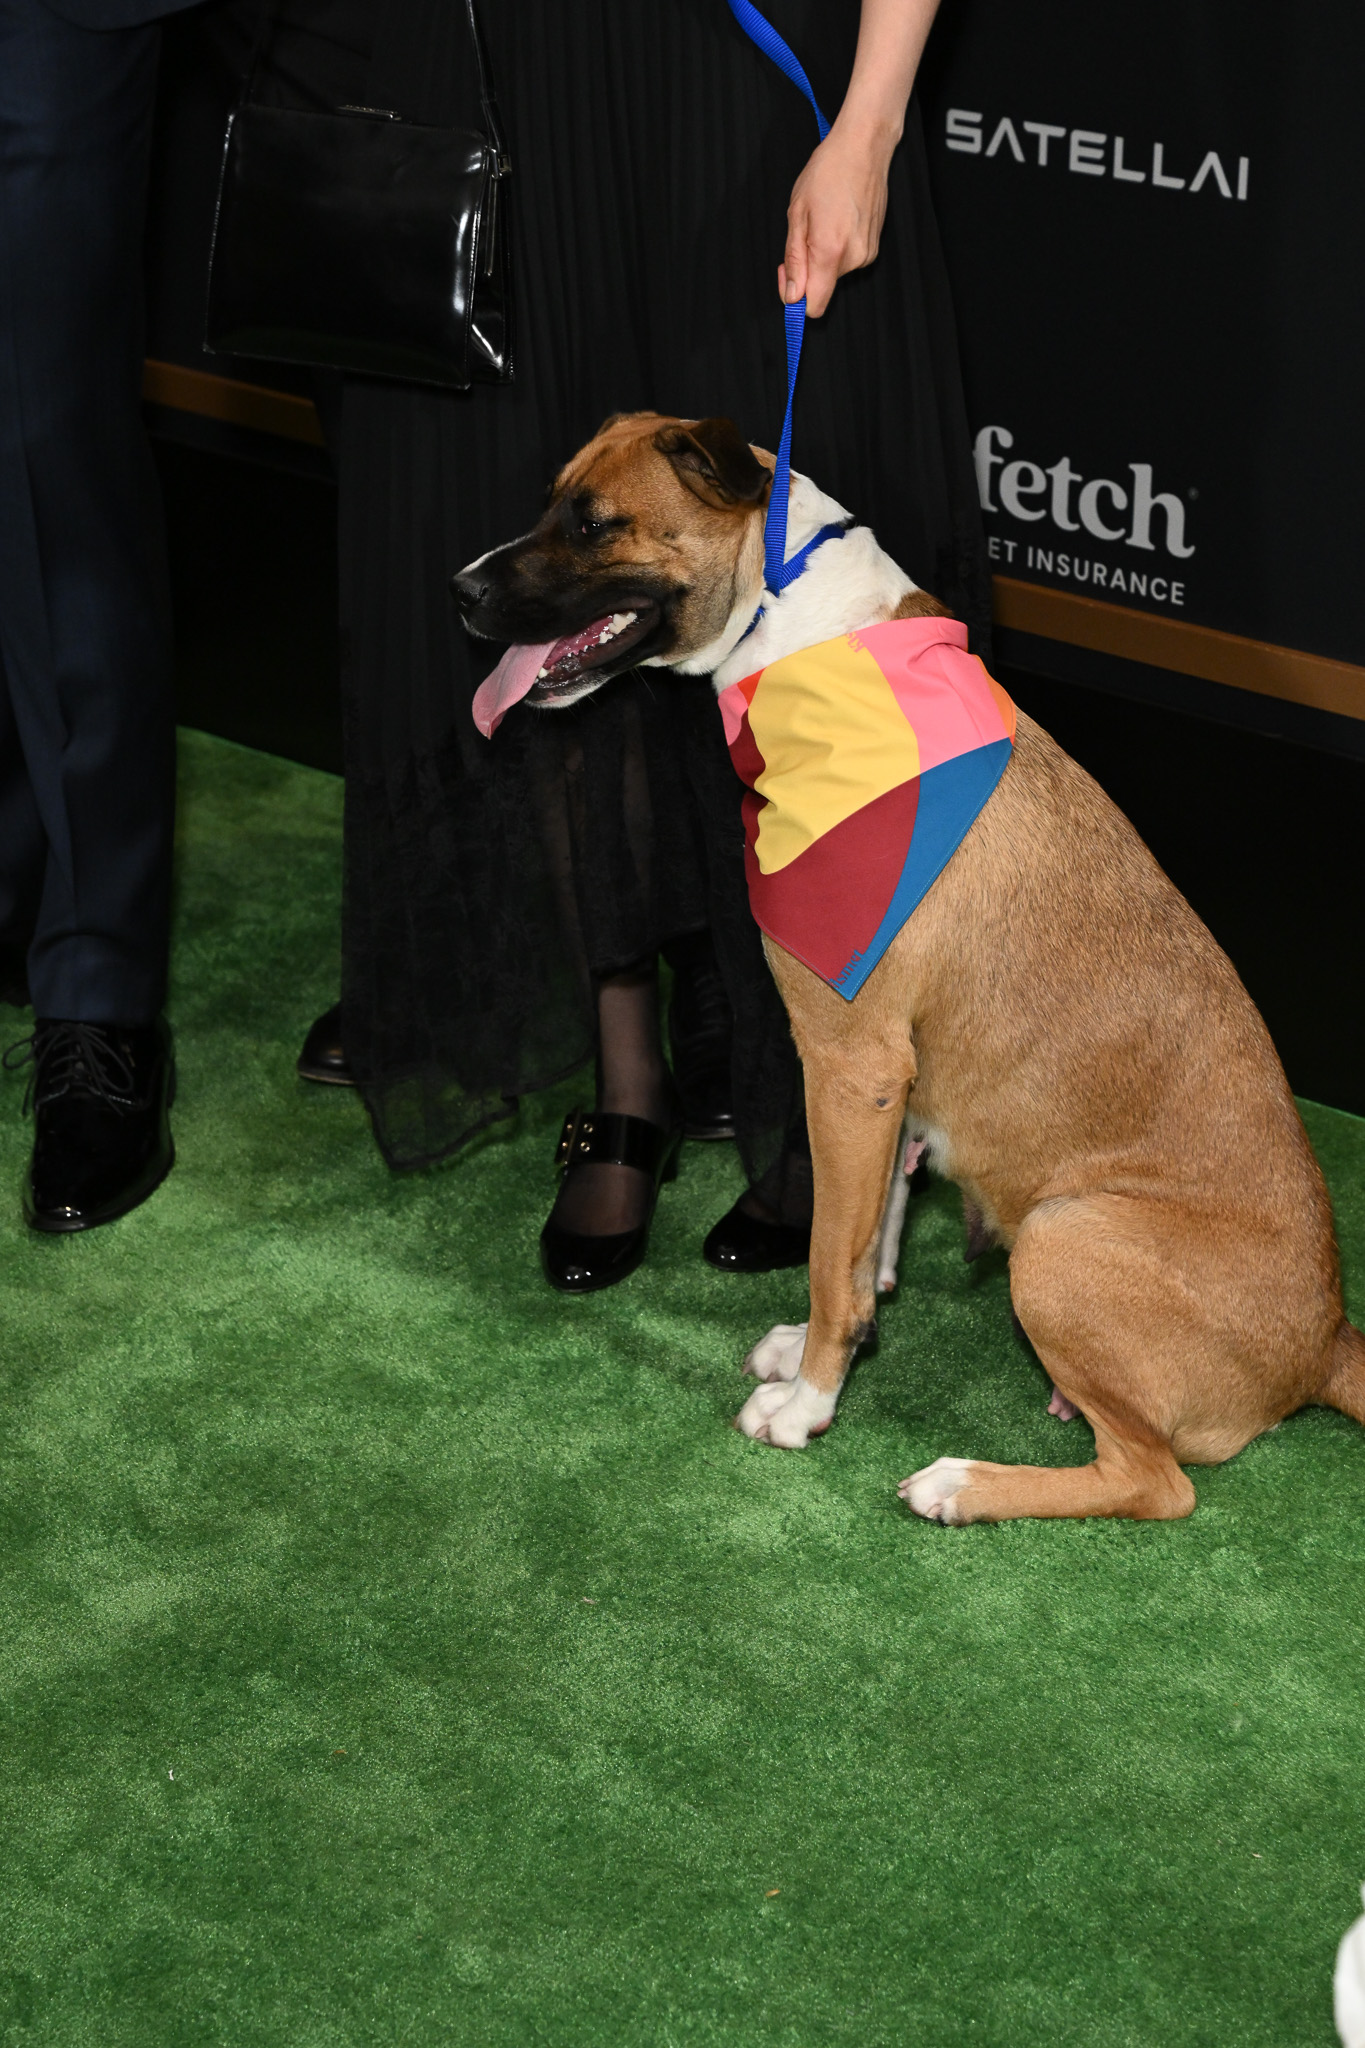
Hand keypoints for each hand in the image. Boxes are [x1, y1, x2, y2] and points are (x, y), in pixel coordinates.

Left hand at [779, 120, 895, 316]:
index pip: (814, 306)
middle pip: (822, 287)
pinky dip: (837, 248)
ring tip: (822, 220)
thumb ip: (794, 259)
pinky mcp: (874, 247)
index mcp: (830, 252)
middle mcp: (853, 258)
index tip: (787, 277)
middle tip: (802, 234)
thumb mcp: (797, 214)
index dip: (795, 298)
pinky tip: (837, 220)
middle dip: (807, 269)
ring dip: (822, 255)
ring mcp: (867, 253)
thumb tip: (792, 294)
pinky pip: (848, 260)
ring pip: (834, 273)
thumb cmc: (828, 172)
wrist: (863, 147)